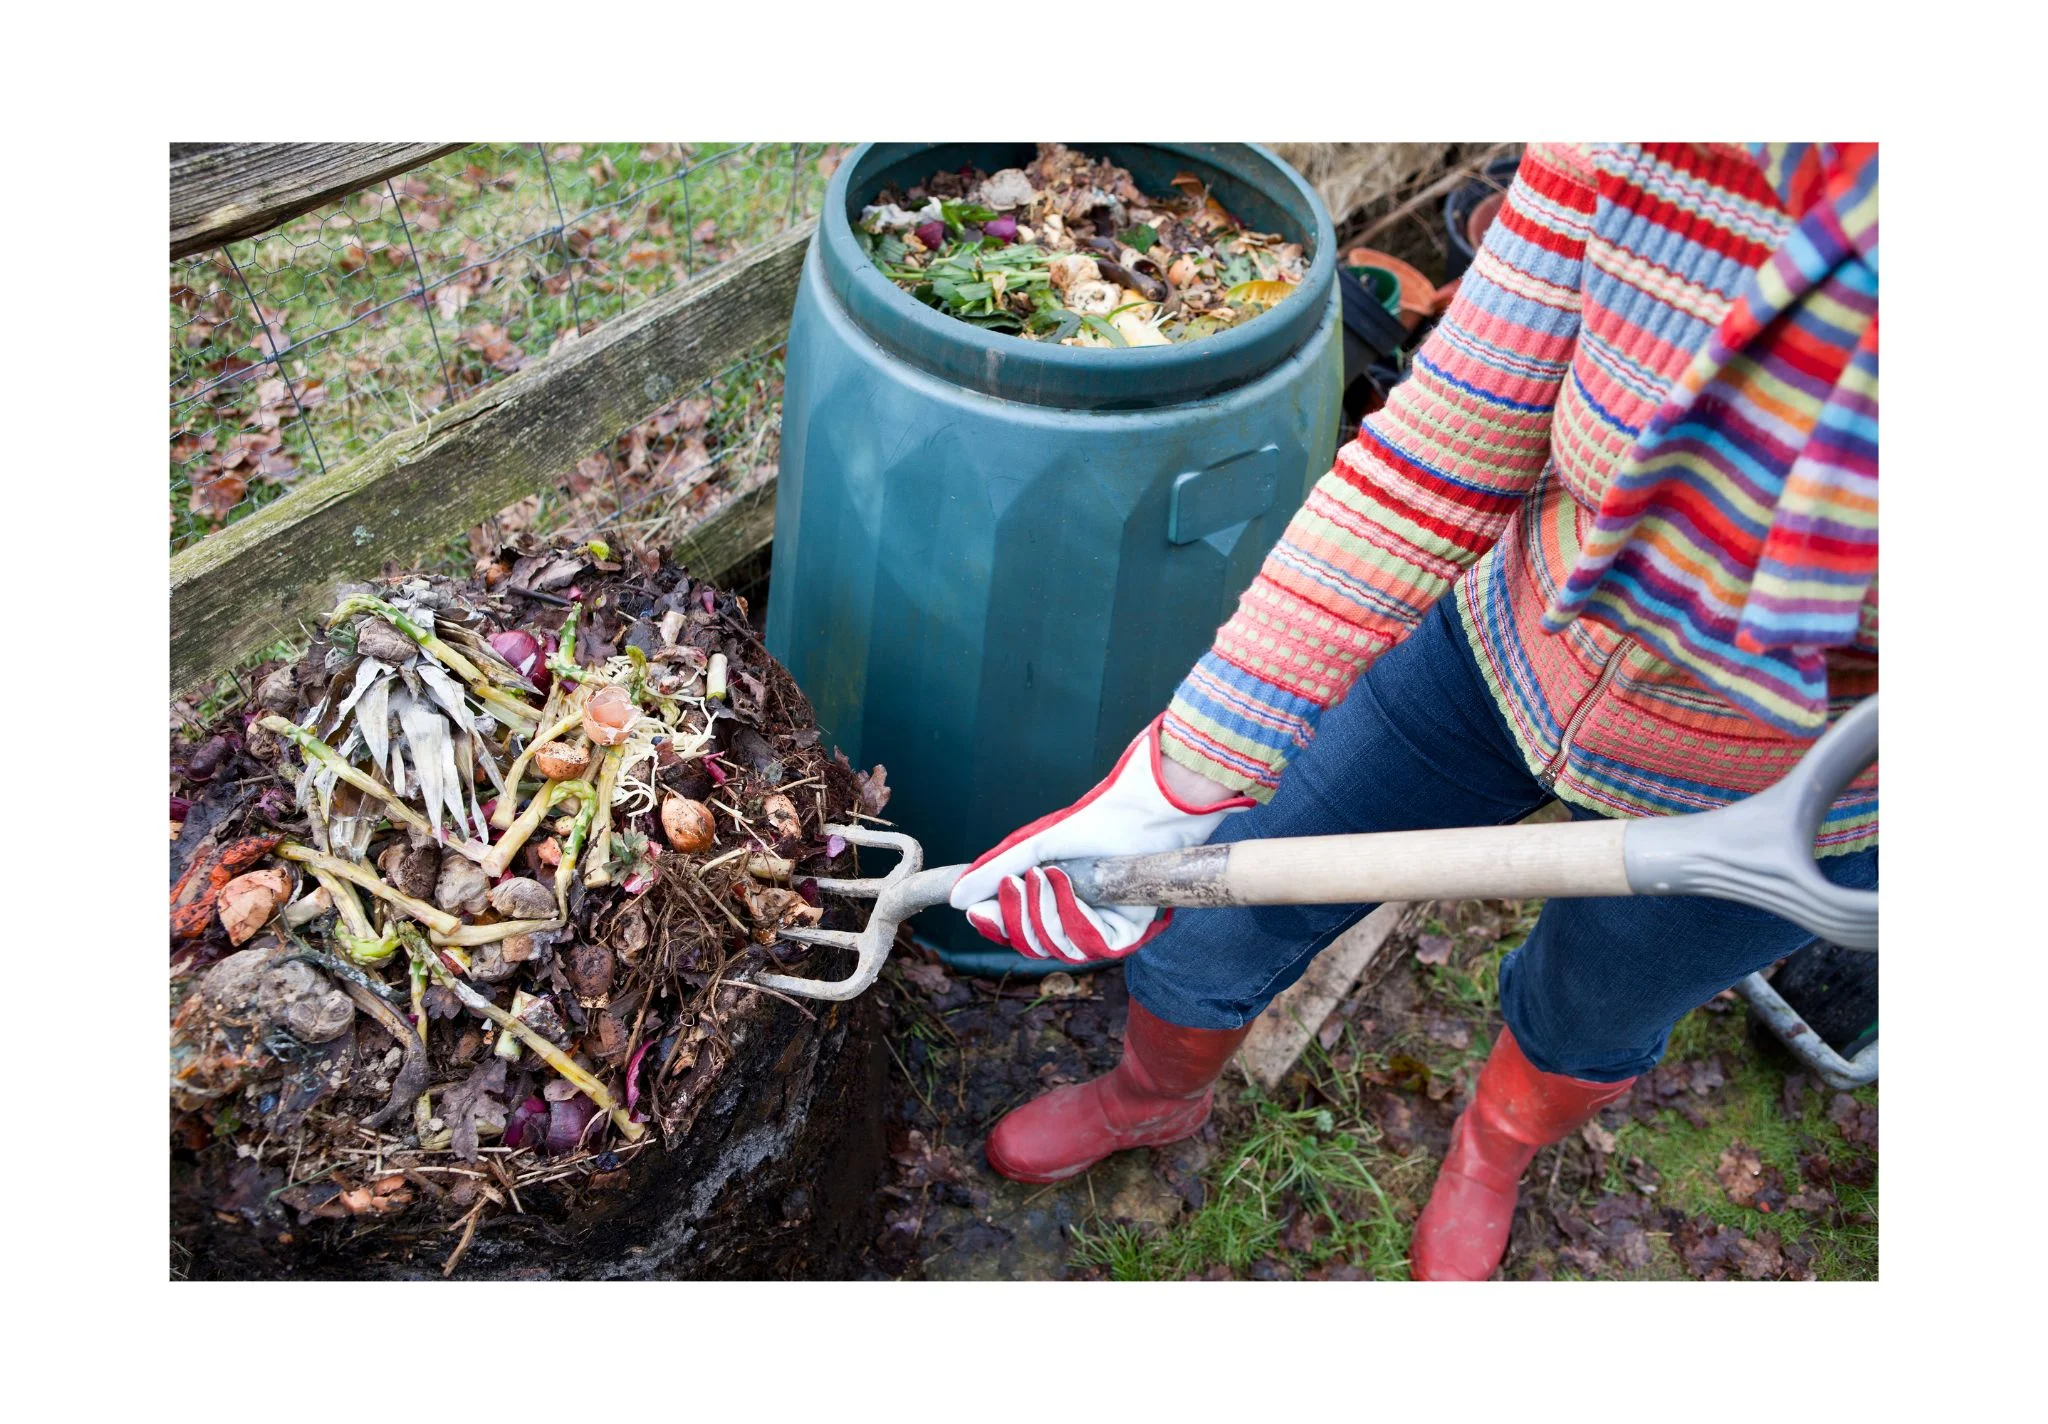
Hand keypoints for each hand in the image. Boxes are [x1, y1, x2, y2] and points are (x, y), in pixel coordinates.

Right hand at [948, 716, 1252, 962]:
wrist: (1141, 812)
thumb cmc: (1093, 822)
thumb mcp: (1034, 846)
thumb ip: (994, 871)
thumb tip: (955, 899)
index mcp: (1053, 903)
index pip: (1016, 931)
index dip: (996, 925)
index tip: (977, 911)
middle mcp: (1076, 921)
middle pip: (1032, 945)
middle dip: (1018, 915)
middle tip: (1017, 881)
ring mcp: (1101, 930)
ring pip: (1057, 948)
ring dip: (1045, 911)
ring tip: (1046, 874)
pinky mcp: (1127, 935)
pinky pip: (1089, 945)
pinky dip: (1073, 915)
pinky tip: (1068, 884)